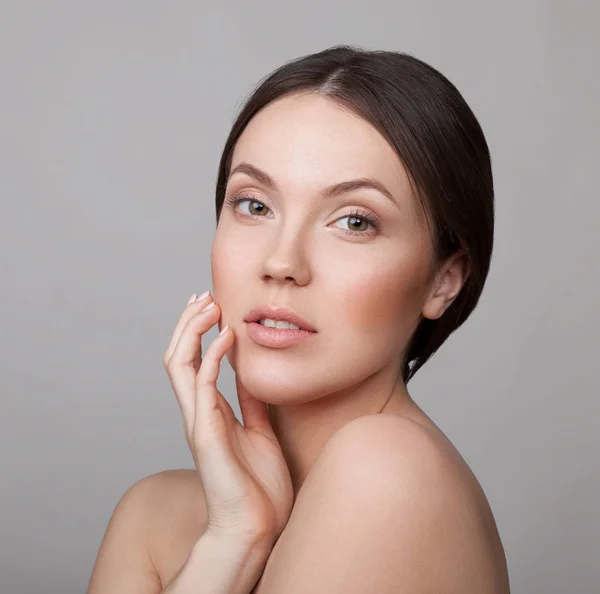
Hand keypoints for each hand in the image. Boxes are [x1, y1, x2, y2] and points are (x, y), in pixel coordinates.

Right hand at [163, 292, 293, 545]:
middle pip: (178, 356)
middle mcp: (198, 412)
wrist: (256, 527)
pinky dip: (211, 357)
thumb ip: (250, 403)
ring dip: (191, 331)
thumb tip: (250, 375)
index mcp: (209, 411)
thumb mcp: (259, 430)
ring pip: (180, 366)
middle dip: (188, 323)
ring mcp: (198, 422)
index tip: (213, 305)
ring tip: (209, 306)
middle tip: (204, 296)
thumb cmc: (258, 485)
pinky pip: (203, 387)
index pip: (193, 361)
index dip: (198, 331)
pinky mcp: (206, 434)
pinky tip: (226, 337)